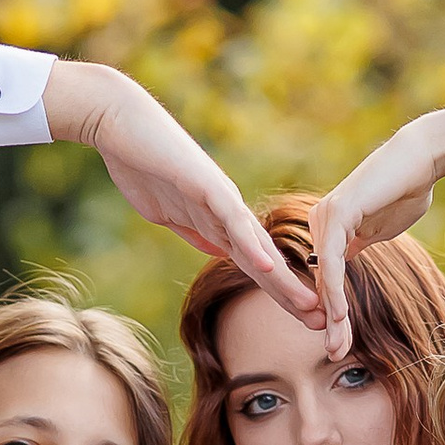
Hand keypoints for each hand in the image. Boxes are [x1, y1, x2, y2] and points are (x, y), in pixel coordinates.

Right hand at [43, 61, 306, 317]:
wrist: (120, 122)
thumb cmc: (139, 162)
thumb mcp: (169, 212)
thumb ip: (196, 231)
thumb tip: (218, 252)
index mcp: (217, 221)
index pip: (255, 266)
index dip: (280, 294)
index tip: (304, 319)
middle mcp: (227, 211)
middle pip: (266, 262)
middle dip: (294, 295)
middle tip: (324, 323)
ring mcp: (219, 198)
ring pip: (257, 246)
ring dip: (283, 279)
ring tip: (310, 306)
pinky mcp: (205, 186)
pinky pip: (231, 221)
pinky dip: (249, 245)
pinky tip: (266, 268)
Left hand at [309, 102, 444, 356]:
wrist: (422, 160)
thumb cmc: (407, 190)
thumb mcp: (379, 230)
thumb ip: (359, 247)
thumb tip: (344, 265)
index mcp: (329, 229)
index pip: (330, 280)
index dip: (336, 313)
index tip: (342, 343)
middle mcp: (321, 223)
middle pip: (324, 282)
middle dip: (331, 322)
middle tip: (335, 353)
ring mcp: (325, 218)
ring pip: (326, 276)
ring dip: (332, 313)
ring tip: (337, 344)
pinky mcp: (336, 214)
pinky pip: (333, 260)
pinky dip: (336, 289)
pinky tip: (339, 314)